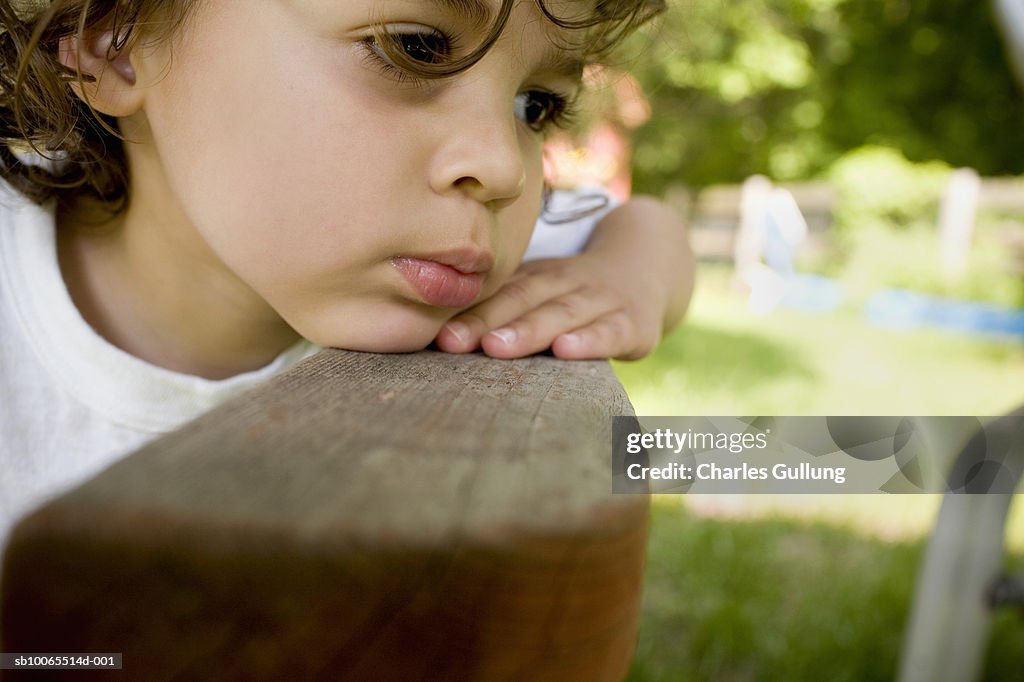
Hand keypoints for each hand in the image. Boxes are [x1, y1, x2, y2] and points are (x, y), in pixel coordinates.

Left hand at [435, 196, 692, 359]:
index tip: (439, 338)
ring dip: (530, 330)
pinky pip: (612, 332)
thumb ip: (502, 308)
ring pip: (564, 314)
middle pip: (525, 301)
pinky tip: (568, 351)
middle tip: (454, 342)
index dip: (471, 314)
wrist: (647, 267)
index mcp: (540, 276)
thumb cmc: (575, 292)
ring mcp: (603, 301)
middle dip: (489, 322)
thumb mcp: (542, 290)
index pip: (503, 293)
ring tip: (498, 348)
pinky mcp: (635, 325)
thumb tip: (438, 339)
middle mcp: (568, 283)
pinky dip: (591, 341)